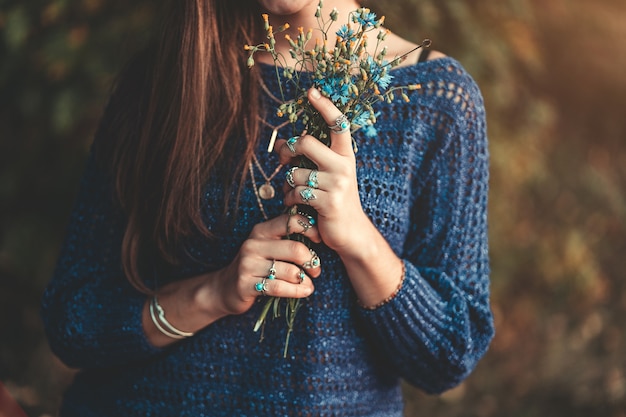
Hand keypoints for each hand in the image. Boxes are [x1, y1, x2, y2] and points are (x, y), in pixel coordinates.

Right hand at [207, 213, 321, 315]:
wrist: (225, 288)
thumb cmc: (256, 266)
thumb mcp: (267, 247)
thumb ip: (286, 239)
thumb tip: (319, 232)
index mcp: (261, 231)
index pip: (291, 221)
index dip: (310, 229)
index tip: (319, 240)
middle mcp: (253, 245)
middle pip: (295, 249)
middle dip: (311, 261)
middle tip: (316, 270)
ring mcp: (248, 265)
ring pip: (289, 271)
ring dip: (305, 280)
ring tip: (310, 284)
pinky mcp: (246, 285)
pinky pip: (279, 287)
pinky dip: (296, 291)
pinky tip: (304, 292)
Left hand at [275, 88, 373, 255]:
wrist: (351, 233)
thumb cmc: (334, 200)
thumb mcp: (327, 176)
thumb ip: (309, 159)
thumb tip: (281, 143)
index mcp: (345, 155)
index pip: (338, 125)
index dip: (325, 106)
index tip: (311, 91)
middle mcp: (344, 166)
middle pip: (306, 143)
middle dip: (288, 150)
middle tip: (284, 157)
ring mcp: (338, 184)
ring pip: (295, 174)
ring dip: (287, 185)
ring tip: (294, 194)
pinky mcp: (329, 203)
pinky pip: (297, 194)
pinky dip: (290, 200)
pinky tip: (297, 206)